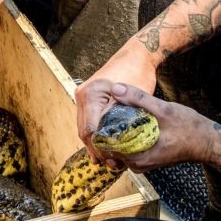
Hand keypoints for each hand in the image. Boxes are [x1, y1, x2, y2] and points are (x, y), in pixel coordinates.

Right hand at [75, 39, 159, 161]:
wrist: (137, 56)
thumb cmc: (138, 74)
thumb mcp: (131, 100)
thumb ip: (120, 121)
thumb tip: (116, 147)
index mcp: (91, 94)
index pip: (90, 130)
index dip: (100, 148)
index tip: (113, 159)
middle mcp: (82, 95)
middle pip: (85, 131)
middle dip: (98, 150)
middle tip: (113, 165)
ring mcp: (83, 97)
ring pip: (85, 129)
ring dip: (95, 146)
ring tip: (108, 161)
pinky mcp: (88, 100)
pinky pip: (88, 122)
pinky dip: (96, 136)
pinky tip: (104, 150)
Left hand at [105, 83, 218, 172]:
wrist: (207, 142)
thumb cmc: (189, 128)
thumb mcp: (164, 110)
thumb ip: (138, 99)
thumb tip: (116, 89)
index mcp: (137, 158)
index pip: (107, 145)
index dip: (104, 126)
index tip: (108, 109)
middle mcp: (137, 165)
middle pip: (111, 145)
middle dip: (110, 126)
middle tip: (114, 107)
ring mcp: (141, 163)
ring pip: (120, 145)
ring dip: (119, 129)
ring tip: (122, 111)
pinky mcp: (146, 158)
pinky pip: (129, 146)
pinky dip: (128, 133)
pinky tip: (132, 119)